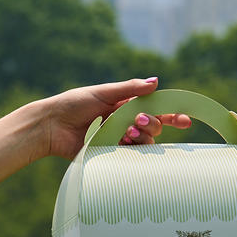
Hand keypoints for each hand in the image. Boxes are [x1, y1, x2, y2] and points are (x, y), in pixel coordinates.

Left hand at [41, 77, 191, 159]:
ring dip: (142, 135)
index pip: (155, 108)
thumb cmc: (74, 104)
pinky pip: (132, 154)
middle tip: (138, 121)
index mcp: (126, 105)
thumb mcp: (103, 92)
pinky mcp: (111, 153)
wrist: (51, 126)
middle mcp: (126, 121)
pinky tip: (123, 140)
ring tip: (126, 131)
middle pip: (155, 125)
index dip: (172, 114)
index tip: (185, 121)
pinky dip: (132, 147)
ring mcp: (119, 139)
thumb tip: (156, 81)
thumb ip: (130, 88)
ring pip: (146, 141)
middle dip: (153, 123)